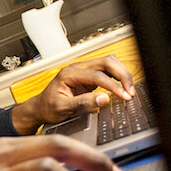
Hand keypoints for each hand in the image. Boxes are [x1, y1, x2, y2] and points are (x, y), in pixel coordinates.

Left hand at [12, 55, 135, 134]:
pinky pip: (106, 71)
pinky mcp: (88, 76)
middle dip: (121, 75)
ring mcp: (83, 71)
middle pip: (106, 62)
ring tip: (129, 90)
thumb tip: (104, 99)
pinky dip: (117, 77)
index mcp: (69, 74)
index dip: (113, 85)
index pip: (97, 75)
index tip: (123, 96)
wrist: (40, 108)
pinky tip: (122, 88)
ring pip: (108, 63)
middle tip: (130, 91)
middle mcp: (77, 68)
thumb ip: (83, 103)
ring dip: (121, 74)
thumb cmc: (48, 108)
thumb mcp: (63, 108)